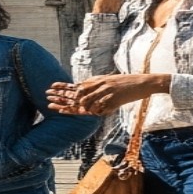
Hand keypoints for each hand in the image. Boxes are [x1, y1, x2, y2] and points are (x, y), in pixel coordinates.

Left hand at [47, 74, 165, 116]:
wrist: (144, 82)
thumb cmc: (127, 83)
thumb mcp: (110, 81)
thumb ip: (98, 85)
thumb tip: (87, 91)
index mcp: (97, 80)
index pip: (77, 84)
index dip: (63, 87)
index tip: (50, 88)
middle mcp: (99, 84)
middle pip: (77, 93)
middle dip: (62, 98)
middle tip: (48, 101)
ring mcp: (106, 92)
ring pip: (85, 101)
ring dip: (74, 107)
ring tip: (62, 110)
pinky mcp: (114, 99)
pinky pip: (100, 107)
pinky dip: (92, 111)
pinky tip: (84, 113)